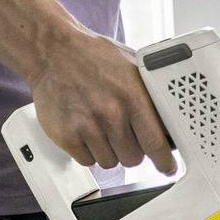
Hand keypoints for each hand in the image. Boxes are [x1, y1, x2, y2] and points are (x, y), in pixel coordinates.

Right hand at [29, 24, 176, 174]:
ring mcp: (88, 126)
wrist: (51, 51)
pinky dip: (87, 151)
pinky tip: (84, 129)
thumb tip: (168, 121)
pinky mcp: (67, 136)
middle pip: (133, 159)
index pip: (156, 143)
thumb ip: (149, 93)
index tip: (167, 168)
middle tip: (121, 132)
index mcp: (132, 96)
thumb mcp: (129, 65)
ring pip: (110, 162)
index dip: (164, 161)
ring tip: (99, 125)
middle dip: (131, 149)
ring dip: (108, 150)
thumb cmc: (91, 56)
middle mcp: (111, 113)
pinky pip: (87, 162)